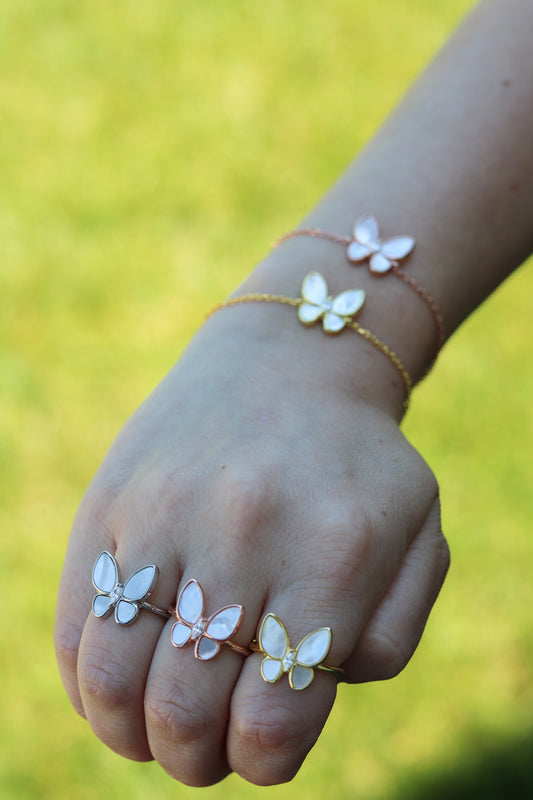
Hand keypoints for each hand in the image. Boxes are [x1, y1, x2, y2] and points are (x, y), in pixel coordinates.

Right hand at [55, 309, 448, 785]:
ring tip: (153, 732)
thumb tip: (306, 696)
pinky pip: (77, 622)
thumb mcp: (417, 535)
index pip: (274, 718)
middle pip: (186, 708)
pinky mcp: (111, 501)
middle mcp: (244, 532)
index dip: (262, 761)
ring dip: (131, 734)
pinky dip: (87, 683)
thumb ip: (387, 634)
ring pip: (114, 677)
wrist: (286, 361)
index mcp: (334, 552)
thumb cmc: (357, 464)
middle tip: (205, 751)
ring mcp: (166, 512)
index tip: (261, 753)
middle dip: (195, 757)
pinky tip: (115, 688)